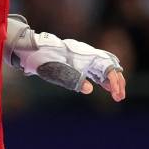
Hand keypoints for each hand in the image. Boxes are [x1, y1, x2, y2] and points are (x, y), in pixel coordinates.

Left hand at [7, 17, 125, 101]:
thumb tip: (89, 89)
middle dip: (117, 82)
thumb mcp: (55, 70)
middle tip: (119, 97)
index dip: (115, 80)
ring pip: (104, 69)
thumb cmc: (42, 58)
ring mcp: (82, 59)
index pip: (107, 67)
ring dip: (112, 81)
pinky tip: (107, 88)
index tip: (116, 94)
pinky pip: (95, 71)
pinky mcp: (78, 63)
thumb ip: (72, 79)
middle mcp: (86, 55)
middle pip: (109, 67)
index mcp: (84, 54)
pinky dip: (103, 79)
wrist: (30, 50)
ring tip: (117, 96)